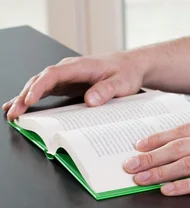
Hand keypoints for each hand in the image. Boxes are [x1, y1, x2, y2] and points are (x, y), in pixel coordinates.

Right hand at [2, 52, 147, 120]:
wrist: (131, 66)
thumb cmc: (126, 73)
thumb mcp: (121, 83)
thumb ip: (106, 90)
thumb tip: (90, 100)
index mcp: (80, 66)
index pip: (52, 75)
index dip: (39, 87)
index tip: (29, 99)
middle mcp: (69, 70)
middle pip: (41, 80)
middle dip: (25, 96)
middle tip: (15, 112)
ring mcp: (66, 77)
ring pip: (40, 85)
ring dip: (25, 98)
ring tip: (13, 113)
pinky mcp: (67, 84)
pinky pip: (46, 90)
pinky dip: (33, 98)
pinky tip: (21, 106)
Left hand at [123, 101, 189, 195]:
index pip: (183, 129)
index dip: (158, 138)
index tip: (139, 145)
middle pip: (178, 146)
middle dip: (150, 157)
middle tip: (129, 166)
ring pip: (186, 163)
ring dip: (160, 172)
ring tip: (141, 180)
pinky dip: (184, 186)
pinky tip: (169, 190)